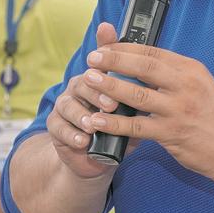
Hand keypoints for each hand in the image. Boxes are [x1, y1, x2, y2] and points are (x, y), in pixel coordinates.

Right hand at [46, 22, 128, 178]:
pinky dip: (71, 134)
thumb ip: (140, 98)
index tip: (113, 61)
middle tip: (111, 105)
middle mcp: (80, 85)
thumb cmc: (118, 125)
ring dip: (81, 115)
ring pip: (67, 104)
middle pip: (84, 81)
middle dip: (97, 92)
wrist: (95, 154)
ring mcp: (65, 104)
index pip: (102, 61)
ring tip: (92, 126)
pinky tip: (82, 141)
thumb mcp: (132, 111)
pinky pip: (59, 127)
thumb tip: (158, 89)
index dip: (107, 57)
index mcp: (99, 76)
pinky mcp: (55, 124)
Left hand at [82, 42, 213, 179]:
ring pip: (137, 94)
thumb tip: (142, 61)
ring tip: (88, 81)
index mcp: (191, 69)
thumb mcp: (201, 84)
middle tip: (92, 58)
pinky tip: (97, 120)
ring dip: (109, 86)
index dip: (126, 48)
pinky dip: (114, 122)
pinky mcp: (172, 134)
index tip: (106, 47)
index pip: (153, 51)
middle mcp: (186, 85)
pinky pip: (137, 127)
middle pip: (143, 66)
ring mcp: (179, 110)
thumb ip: (174, 74)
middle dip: (114, 60)